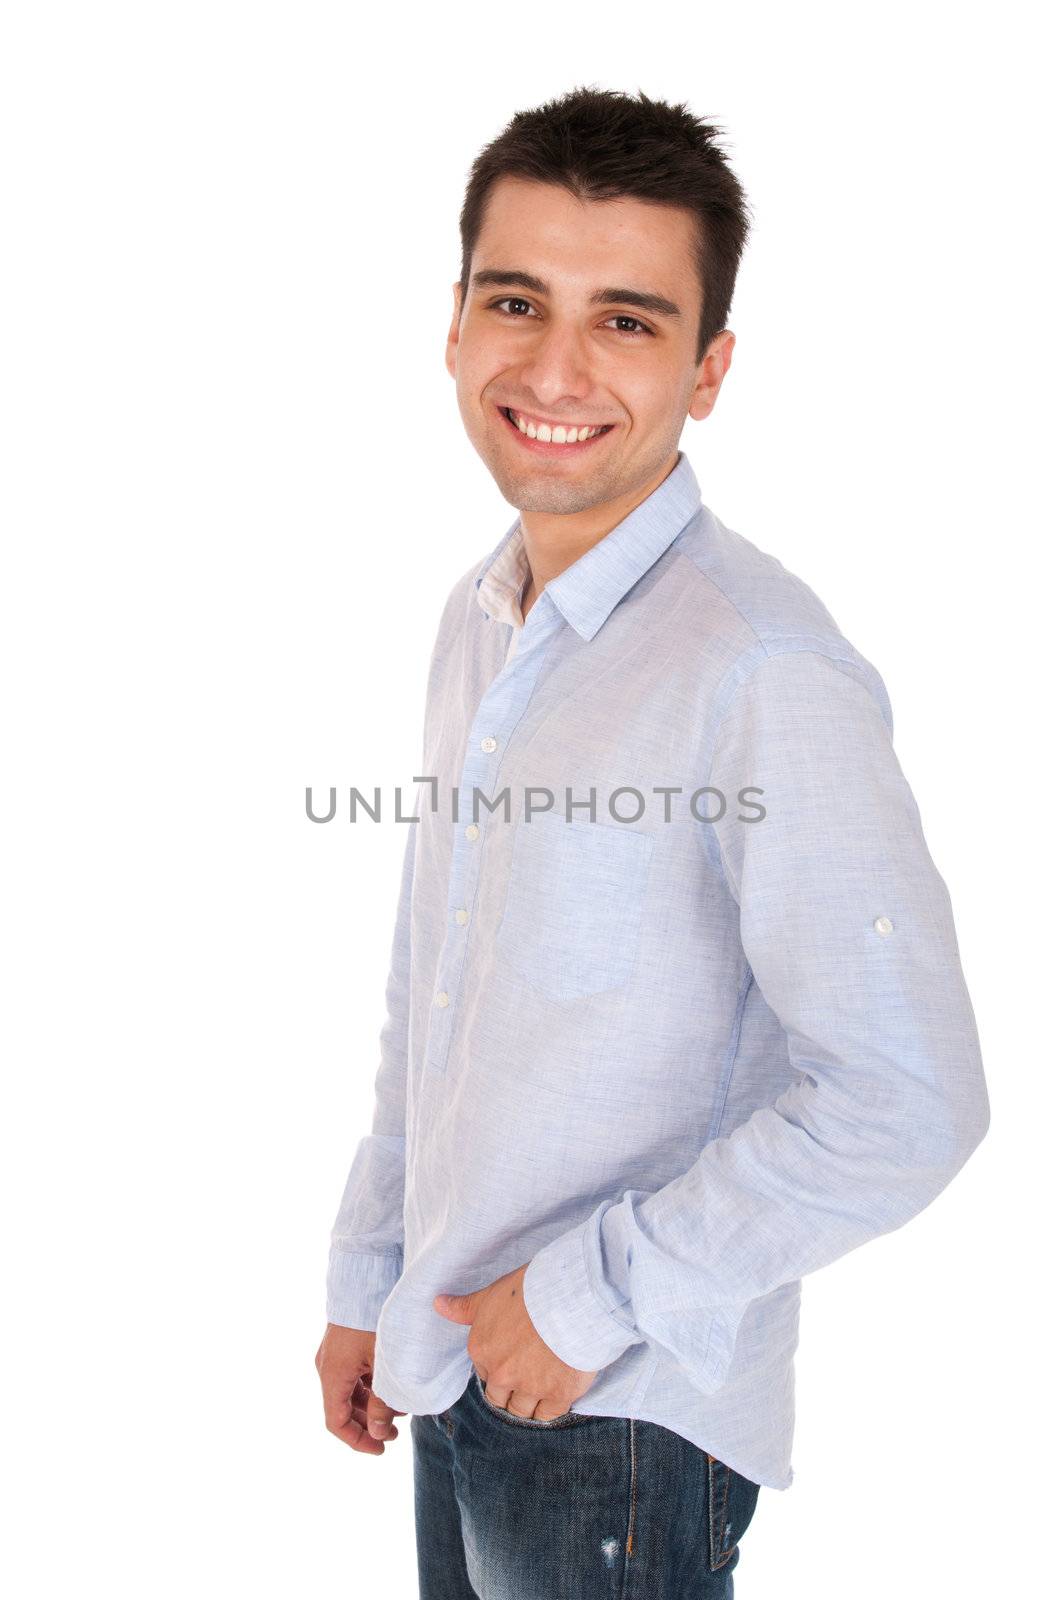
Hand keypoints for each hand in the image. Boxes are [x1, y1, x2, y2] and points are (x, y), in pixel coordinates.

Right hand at [315, 1323, 406, 1453]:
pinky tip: (391, 1386)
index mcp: (333, 1374)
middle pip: (342, 1409)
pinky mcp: (343, 1344)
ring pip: (349, 1392)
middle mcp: (328, 1366)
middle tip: (394, 1432)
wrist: (368, 1276)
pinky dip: (369, 1387)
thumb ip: (382, 1400)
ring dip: (370, 1405)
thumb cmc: (376, 1319)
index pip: (336, 1422)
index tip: (381, 1448)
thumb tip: (378, 1432)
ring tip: (398, 1408)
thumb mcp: (384, 1363)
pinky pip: (353, 1375)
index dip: (357, 1440)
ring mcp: (334, 1354)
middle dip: (367, 1424)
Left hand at [433, 1262, 597, 1419]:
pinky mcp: (558, 1396)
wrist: (570, 1299)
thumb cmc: (530, 1291)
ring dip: (530, 1402)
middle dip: (511, 1391)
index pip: (486, 1374)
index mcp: (481, 1351)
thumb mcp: (491, 1295)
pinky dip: (552, 1407)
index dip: (500, 1367)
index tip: (514, 1357)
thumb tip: (438, 1303)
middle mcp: (501, 1375)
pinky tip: (558, 1390)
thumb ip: (465, 1308)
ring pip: (522, 1411)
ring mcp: (529, 1389)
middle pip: (500, 1399)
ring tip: (543, 1384)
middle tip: (529, 1374)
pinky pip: (548, 1414)